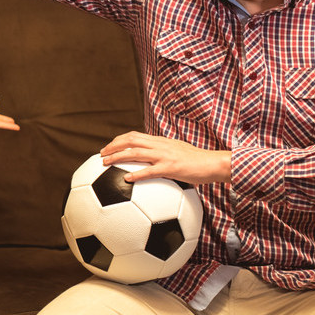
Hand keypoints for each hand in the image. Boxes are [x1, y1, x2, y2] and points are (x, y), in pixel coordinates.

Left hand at [100, 131, 230, 183]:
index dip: (119, 139)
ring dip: (117, 157)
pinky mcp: (171, 168)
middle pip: (131, 140)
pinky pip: (150, 171)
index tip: (108, 147)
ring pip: (135, 152)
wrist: (214, 163)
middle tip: (101, 154)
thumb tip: (151, 164)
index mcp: (161, 141)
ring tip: (105, 163)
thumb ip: (164, 155)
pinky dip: (137, 174)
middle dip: (113, 145)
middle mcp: (160, 145)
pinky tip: (126, 179)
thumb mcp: (178, 152)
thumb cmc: (198, 162)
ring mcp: (165, 155)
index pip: (135, 135)